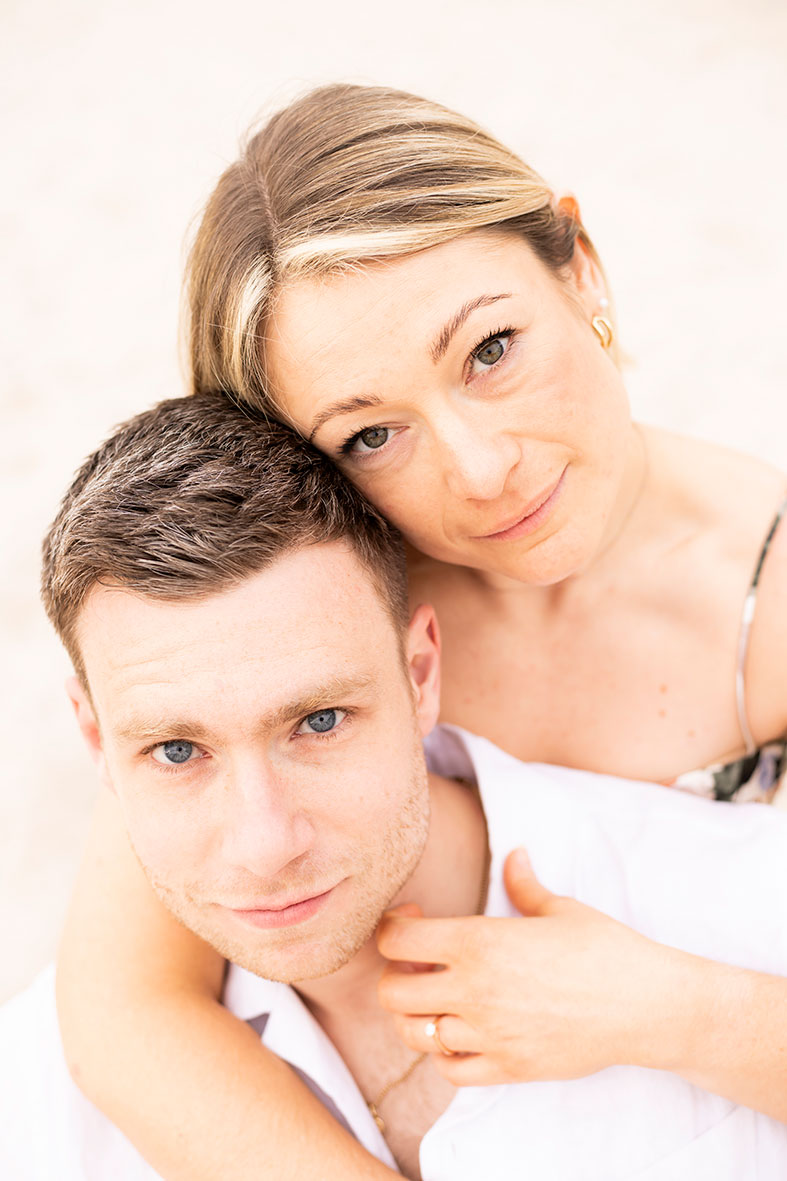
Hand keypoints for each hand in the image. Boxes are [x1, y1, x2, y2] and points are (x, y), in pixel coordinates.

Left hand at [376, 849, 691, 1085]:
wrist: (648, 1006)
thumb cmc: (605, 949)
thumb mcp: (560, 908)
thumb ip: (523, 884)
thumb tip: (514, 854)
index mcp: (479, 942)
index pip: (397, 940)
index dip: (394, 928)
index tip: (415, 922)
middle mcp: (474, 990)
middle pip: (392, 992)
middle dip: (396, 974)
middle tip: (420, 964)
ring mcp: (488, 1034)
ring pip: (413, 1034)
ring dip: (416, 1015)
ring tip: (438, 998)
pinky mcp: (508, 1067)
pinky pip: (450, 1069)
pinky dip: (444, 1053)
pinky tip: (461, 1032)